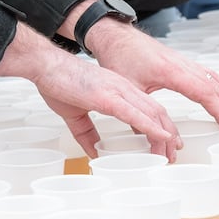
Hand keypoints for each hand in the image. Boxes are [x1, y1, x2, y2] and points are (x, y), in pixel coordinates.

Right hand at [0, 24, 185, 158]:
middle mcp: (123, 88)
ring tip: (171, 152)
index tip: (167, 143)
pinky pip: (134, 113)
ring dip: (164, 135)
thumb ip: (87, 133)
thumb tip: (94, 151)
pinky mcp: (106, 97)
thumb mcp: (74, 113)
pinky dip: (150, 126)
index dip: (162, 126)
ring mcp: (116, 91)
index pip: (148, 108)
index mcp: (117, 90)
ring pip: (151, 114)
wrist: (44, 64)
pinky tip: (161, 136)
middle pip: (157, 112)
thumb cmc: (57, 81)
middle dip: (169, 135)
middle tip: (174, 154)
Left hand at [85, 18, 218, 139]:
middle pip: (212, 88)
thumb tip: (149, 135)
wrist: (115, 35)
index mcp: (170, 71)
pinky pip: (206, 73)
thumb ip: (139, 112)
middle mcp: (181, 64)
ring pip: (211, 79)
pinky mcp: (180, 61)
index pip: (203, 92)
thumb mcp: (127, 87)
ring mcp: (182, 62)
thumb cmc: (118, 55)